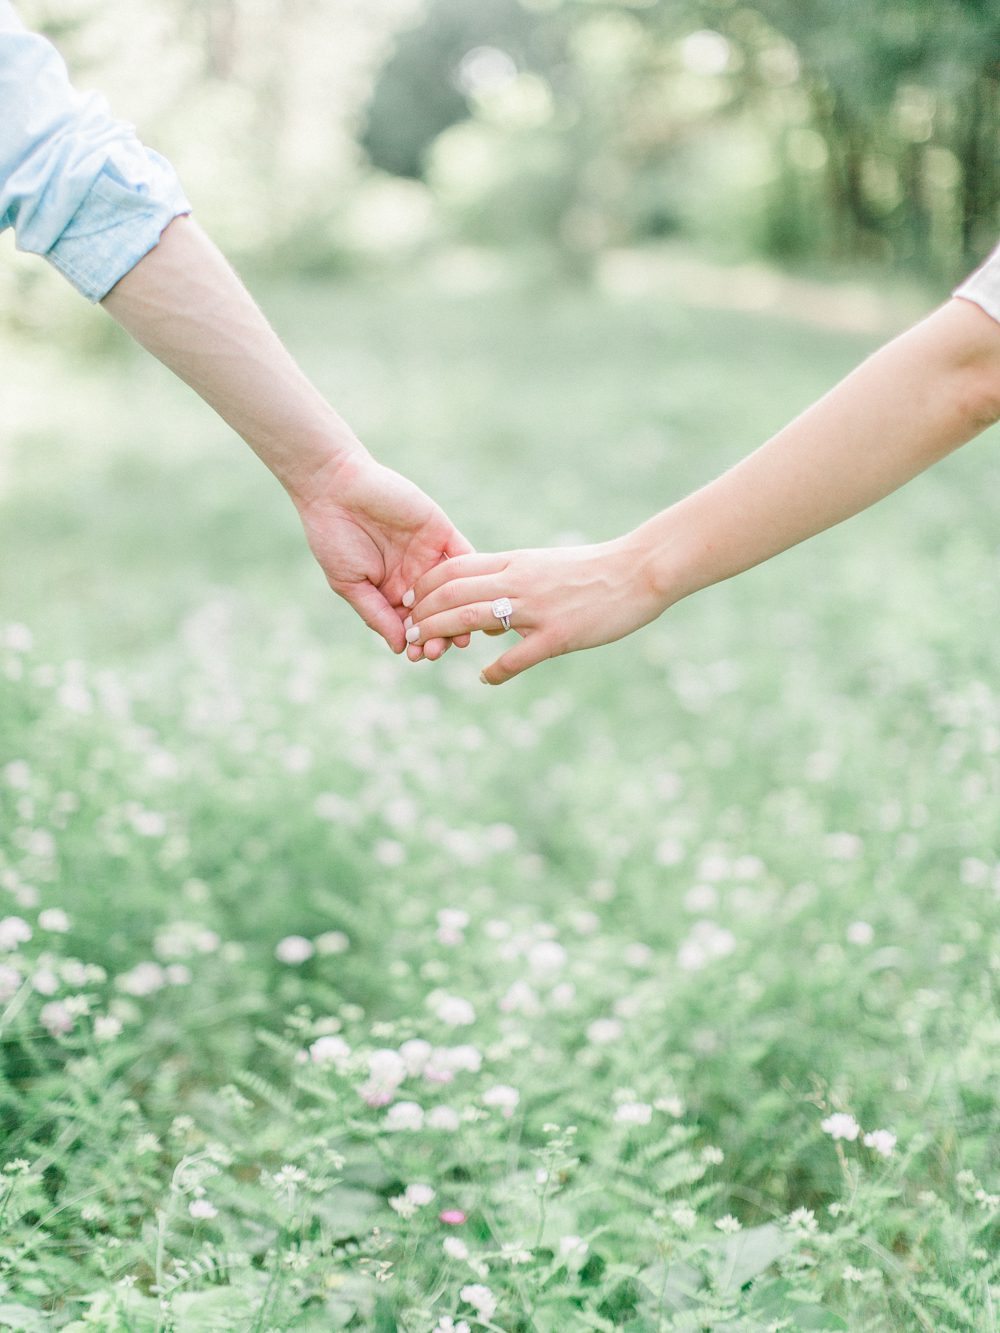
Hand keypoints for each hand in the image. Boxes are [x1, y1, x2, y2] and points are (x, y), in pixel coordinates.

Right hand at [294, 451, 473, 657]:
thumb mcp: (350, 583)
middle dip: (440, 634)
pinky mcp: (441, 532)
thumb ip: (375, 614)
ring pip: (454, 590)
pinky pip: (464, 556)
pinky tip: (473, 598)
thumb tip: (398, 647)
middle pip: (437, 612)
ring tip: (459, 636)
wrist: (336, 488)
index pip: (412, 623)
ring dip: (458, 613)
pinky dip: (471, 577)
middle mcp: (414, 576)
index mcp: (390, 590)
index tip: (419, 657)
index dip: (417, 641)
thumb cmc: (334, 537)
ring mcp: (429, 554)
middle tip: (439, 650)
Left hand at [403, 535, 667, 683]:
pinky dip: (495, 671)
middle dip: (423, 612)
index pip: (454, 568)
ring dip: (442, 635)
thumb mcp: (544, 569)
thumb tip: (482, 623)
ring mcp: (537, 608)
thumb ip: (510, 589)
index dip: (425, 586)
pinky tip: (485, 680)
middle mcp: (519, 580)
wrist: (639, 570)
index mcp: (515, 562)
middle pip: (453, 592)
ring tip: (426, 651)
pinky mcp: (558, 635)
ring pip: (472, 618)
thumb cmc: (593, 572)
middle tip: (410, 632)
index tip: (412, 603)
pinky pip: (516, 657)